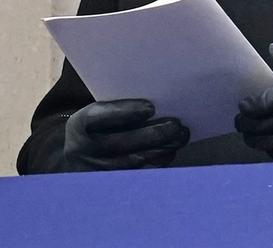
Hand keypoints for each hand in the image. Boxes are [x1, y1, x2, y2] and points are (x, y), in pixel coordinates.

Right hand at [62, 99, 190, 171]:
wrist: (76, 156)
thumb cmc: (95, 126)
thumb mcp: (97, 112)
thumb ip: (118, 107)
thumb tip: (155, 104)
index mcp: (80, 124)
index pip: (101, 116)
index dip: (126, 112)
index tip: (150, 107)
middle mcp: (85, 149)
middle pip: (122, 143)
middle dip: (153, 134)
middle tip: (175, 125)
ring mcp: (96, 170)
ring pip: (133, 162)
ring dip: (161, 149)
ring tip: (180, 136)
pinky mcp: (108, 185)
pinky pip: (137, 175)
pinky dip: (157, 163)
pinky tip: (170, 151)